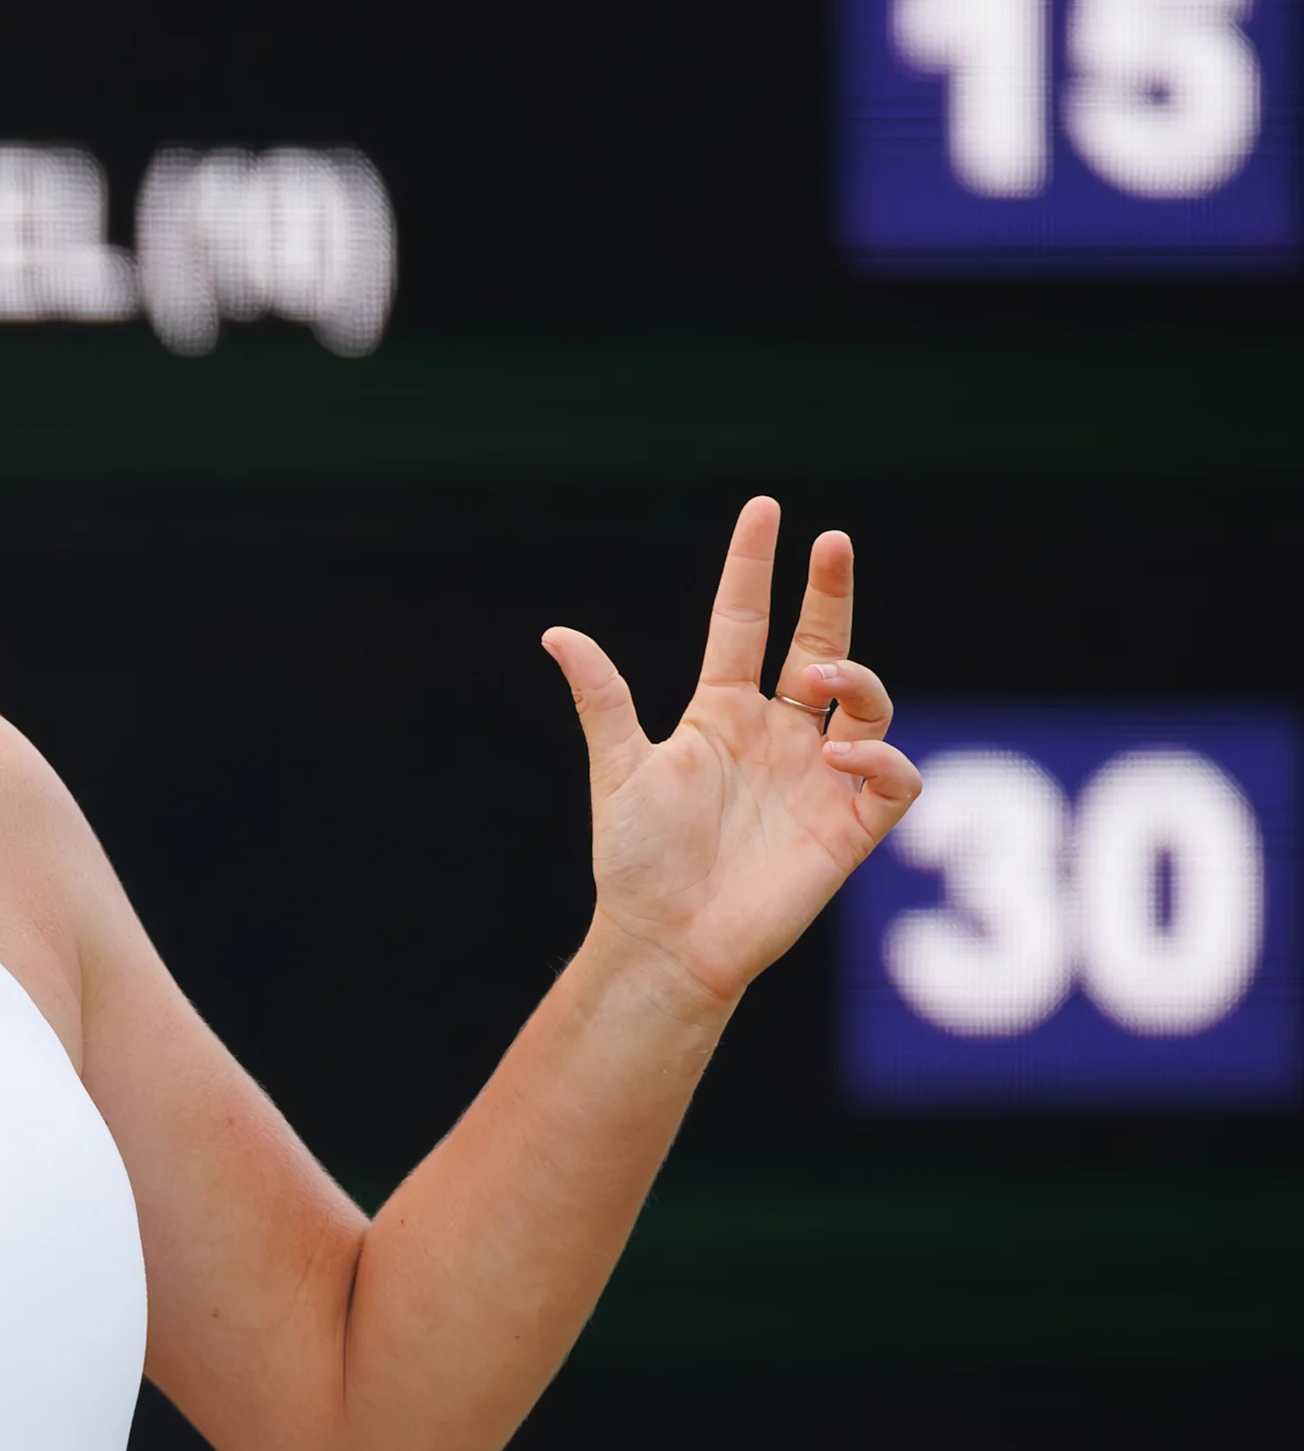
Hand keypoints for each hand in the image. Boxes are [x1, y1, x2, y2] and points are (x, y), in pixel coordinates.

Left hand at [543, 497, 925, 1018]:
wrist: (666, 940)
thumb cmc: (637, 861)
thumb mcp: (617, 771)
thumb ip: (602, 699)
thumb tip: (557, 632)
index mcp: (721, 714)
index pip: (745, 625)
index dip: (754, 569)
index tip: (766, 510)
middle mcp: (778, 734)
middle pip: (819, 644)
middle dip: (829, 592)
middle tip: (832, 540)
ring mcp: (818, 775)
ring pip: (868, 700)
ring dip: (857, 676)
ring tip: (823, 678)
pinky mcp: (851, 823)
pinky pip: (892, 774)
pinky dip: (879, 754)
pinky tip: (839, 752)